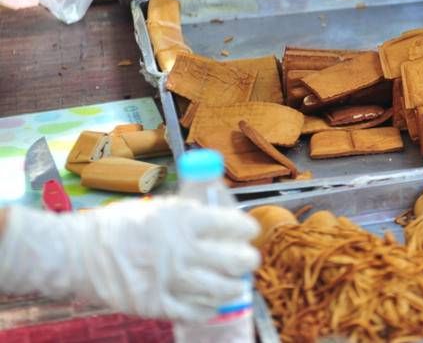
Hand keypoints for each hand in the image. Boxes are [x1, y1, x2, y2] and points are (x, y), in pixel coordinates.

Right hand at [0, 198, 259, 321]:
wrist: (77, 254)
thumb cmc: (118, 226)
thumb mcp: (159, 207)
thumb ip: (191, 212)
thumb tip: (221, 214)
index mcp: (184, 219)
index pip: (234, 225)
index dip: (246, 229)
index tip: (248, 231)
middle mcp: (182, 250)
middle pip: (236, 259)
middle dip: (247, 259)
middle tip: (246, 259)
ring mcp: (171, 280)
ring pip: (222, 288)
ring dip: (235, 285)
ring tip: (236, 282)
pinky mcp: (157, 305)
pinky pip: (197, 310)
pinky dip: (210, 306)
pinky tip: (213, 301)